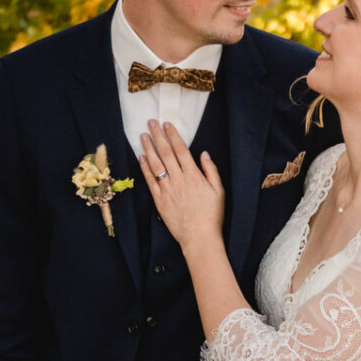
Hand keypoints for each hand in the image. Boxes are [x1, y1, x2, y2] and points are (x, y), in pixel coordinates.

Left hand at [139, 120, 224, 252]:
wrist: (199, 238)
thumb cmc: (212, 215)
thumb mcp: (219, 191)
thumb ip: (211, 170)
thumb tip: (204, 153)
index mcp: (194, 176)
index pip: (181, 150)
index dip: (173, 135)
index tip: (167, 124)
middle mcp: (179, 180)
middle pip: (166, 153)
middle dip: (158, 136)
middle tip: (151, 123)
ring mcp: (167, 190)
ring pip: (155, 165)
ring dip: (148, 148)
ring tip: (143, 136)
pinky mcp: (159, 201)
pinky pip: (150, 181)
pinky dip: (145, 168)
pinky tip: (141, 157)